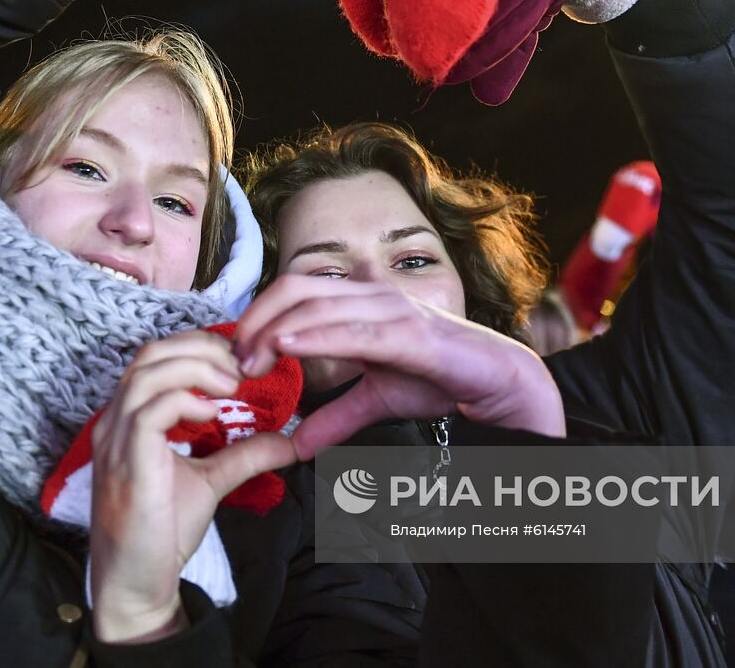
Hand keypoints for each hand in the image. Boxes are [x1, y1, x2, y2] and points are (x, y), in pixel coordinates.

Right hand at [88, 330, 296, 642]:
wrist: (136, 584)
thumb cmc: (162, 531)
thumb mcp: (211, 480)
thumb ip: (244, 454)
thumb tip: (289, 440)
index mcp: (130, 419)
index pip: (158, 356)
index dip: (200, 347)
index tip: (240, 361)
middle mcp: (116, 421)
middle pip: (151, 353)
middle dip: (201, 348)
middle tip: (241, 368)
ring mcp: (116, 441)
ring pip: (149, 373)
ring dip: (198, 369)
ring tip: (232, 386)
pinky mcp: (126, 463)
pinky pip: (150, 411)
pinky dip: (185, 401)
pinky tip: (212, 415)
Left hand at [234, 276, 565, 459]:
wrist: (498, 380)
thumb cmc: (440, 379)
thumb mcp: (376, 401)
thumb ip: (335, 417)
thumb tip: (298, 444)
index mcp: (359, 303)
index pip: (294, 293)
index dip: (258, 318)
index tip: (236, 358)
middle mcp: (370, 296)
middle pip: (295, 290)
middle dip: (257, 322)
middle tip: (236, 362)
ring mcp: (390, 310)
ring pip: (316, 304)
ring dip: (276, 330)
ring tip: (251, 360)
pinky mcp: (408, 333)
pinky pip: (353, 331)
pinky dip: (315, 336)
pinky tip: (288, 347)